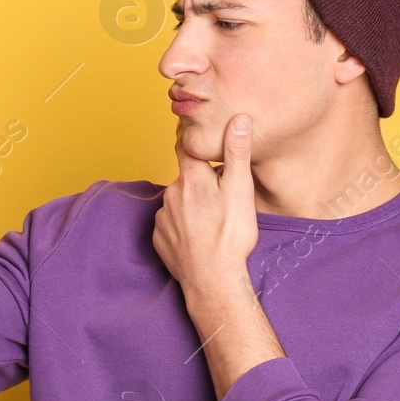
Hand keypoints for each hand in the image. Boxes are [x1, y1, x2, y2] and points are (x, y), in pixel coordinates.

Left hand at [153, 113, 258, 298]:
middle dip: (200, 182)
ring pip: (179, 201)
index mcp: (191, 178)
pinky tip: (200, 237)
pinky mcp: (159, 237)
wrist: (213, 280)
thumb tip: (238, 119)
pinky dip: (183, 226)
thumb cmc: (231, 236)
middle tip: (222, 198)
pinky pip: (171, 224)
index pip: (184, 146)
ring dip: (192, 205)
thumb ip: (237, 153)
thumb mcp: (240, 190)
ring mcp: (162, 216)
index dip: (192, 141)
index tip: (199, 139)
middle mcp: (171, 193)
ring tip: (213, 222)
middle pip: (186, 178)